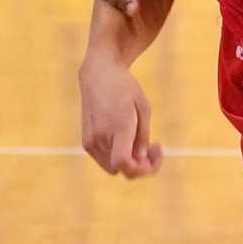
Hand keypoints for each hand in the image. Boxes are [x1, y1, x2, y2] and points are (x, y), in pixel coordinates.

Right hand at [79, 55, 162, 177]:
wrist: (98, 74)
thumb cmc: (124, 88)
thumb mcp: (143, 107)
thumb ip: (143, 137)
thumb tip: (141, 160)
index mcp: (118, 125)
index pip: (124, 163)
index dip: (143, 169)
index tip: (156, 152)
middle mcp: (100, 136)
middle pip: (121, 169)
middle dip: (141, 166)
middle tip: (155, 148)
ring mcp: (90, 141)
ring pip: (113, 168)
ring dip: (130, 163)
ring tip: (143, 144)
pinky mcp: (86, 142)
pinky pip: (105, 161)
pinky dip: (118, 157)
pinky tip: (127, 142)